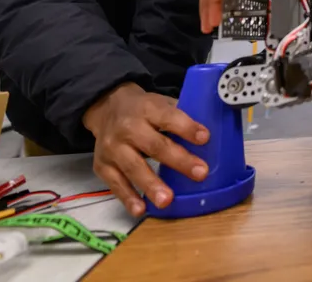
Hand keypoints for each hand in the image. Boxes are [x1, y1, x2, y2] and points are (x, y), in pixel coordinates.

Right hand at [83, 82, 209, 215]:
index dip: (187, 127)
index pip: (169, 117)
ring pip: (133, 167)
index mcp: (147, 108)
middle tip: (200, 173)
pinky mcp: (102, 165)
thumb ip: (180, 117)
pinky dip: (128, 197)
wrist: (106, 108)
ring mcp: (113, 148)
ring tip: (167, 200)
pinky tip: (141, 209)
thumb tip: (208, 137)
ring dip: (151, 185)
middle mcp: (128, 128)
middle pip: (154, 145)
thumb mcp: (160, 103)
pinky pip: (115, 184)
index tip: (205, 138)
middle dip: (178, 160)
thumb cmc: (143, 109)